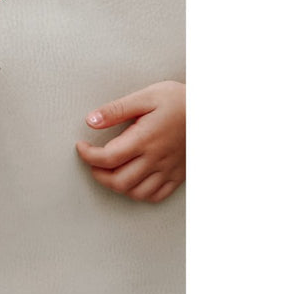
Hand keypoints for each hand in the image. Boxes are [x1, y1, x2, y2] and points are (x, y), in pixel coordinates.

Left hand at [75, 81, 185, 202]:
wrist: (212, 111)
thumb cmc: (179, 100)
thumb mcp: (146, 96)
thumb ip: (116, 110)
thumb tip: (91, 120)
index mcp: (145, 139)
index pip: (107, 158)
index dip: (87, 155)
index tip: (81, 147)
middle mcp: (156, 159)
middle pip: (119, 181)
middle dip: (98, 174)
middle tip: (91, 160)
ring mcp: (168, 170)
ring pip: (136, 193)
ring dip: (116, 186)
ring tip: (108, 171)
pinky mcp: (178, 175)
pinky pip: (156, 196)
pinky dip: (139, 193)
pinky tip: (132, 180)